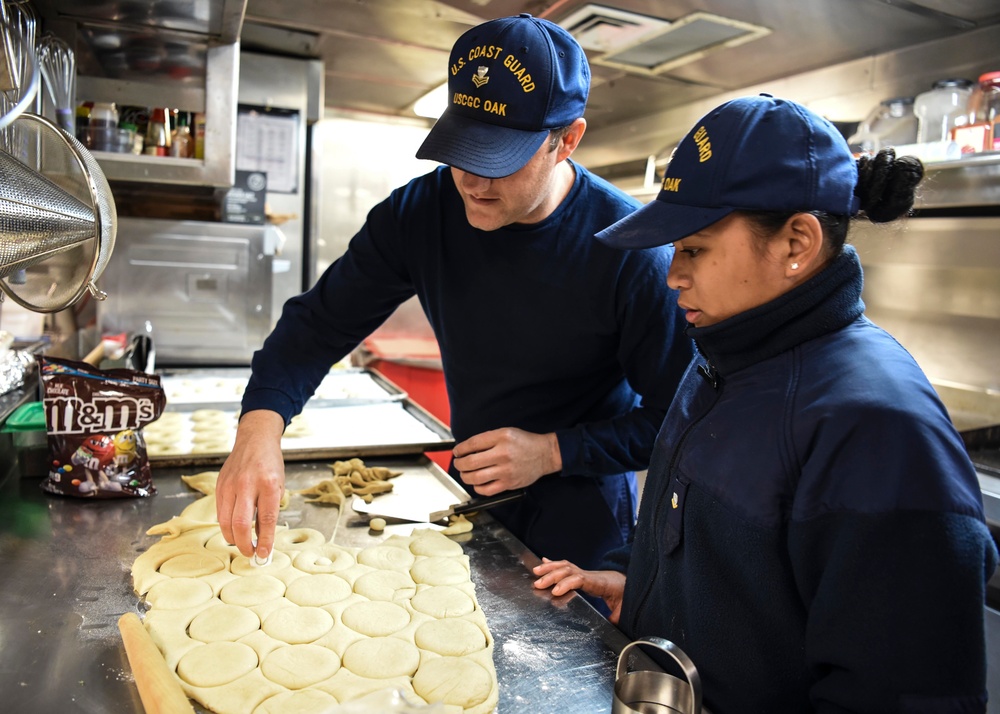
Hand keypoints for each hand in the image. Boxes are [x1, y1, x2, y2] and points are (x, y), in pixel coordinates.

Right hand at [216, 410, 285, 559]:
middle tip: (250, 554)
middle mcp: (247, 484)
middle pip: (241, 524)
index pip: (266, 519)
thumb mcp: (279, 486)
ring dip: (233, 538)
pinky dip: (226, 526)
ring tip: (242, 545)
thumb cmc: (270, 465)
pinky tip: (234, 530)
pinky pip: (220, 513)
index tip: (264, 554)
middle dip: (244, 545)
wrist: (255, 440)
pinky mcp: (219, 485)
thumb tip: (264, 539)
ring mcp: (230, 485)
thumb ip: (270, 510)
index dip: (264, 541)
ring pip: (226, 522)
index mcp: (268, 484)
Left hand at [452, 427, 560, 495]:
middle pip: (471, 462)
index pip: (473, 444)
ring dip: (465, 476)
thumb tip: (467, 448)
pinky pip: (487, 490)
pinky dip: (477, 487)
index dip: (460, 449)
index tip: (457, 451)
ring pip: (476, 477)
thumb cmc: (525, 443)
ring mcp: (506, 471)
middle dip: (459, 463)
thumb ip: (488, 439)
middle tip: (458, 463)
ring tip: (465, 473)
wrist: (545, 454)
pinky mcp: (509, 483)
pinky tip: (476, 482)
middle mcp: (503, 454)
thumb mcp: (506, 432)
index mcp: (502, 437)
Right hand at [532, 558, 625, 623]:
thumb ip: (615, 620)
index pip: (581, 579)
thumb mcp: (624, 610)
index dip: (567, 583)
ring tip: (536, 572)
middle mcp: (592, 575)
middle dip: (552, 576)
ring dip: (550, 568)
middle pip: (569, 570)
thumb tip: (606, 630)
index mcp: (601, 583)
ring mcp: (587, 573)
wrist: (634, 582)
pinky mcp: (584, 574)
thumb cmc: (629, 595)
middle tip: (538, 584)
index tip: (555, 591)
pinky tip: (544, 562)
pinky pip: (568, 567)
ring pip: (567, 566)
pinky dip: (554, 564)